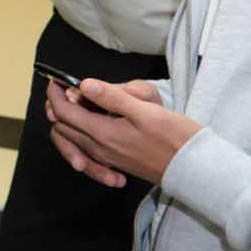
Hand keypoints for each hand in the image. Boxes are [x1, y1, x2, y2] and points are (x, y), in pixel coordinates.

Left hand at [47, 78, 198, 187]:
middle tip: (66, 88)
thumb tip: (84, 84)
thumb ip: (113, 97)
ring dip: (68, 120)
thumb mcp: (146, 111)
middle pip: (63, 126)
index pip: (64, 112)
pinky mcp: (115, 162)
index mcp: (102, 133)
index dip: (56, 94)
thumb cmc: (175, 137)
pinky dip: (80, 137)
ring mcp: (106, 157)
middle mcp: (98, 148)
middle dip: (58, 106)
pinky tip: (94, 123)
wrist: (195, 170)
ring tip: (79, 102)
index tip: (56, 80)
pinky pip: (86, 150)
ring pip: (73, 138)